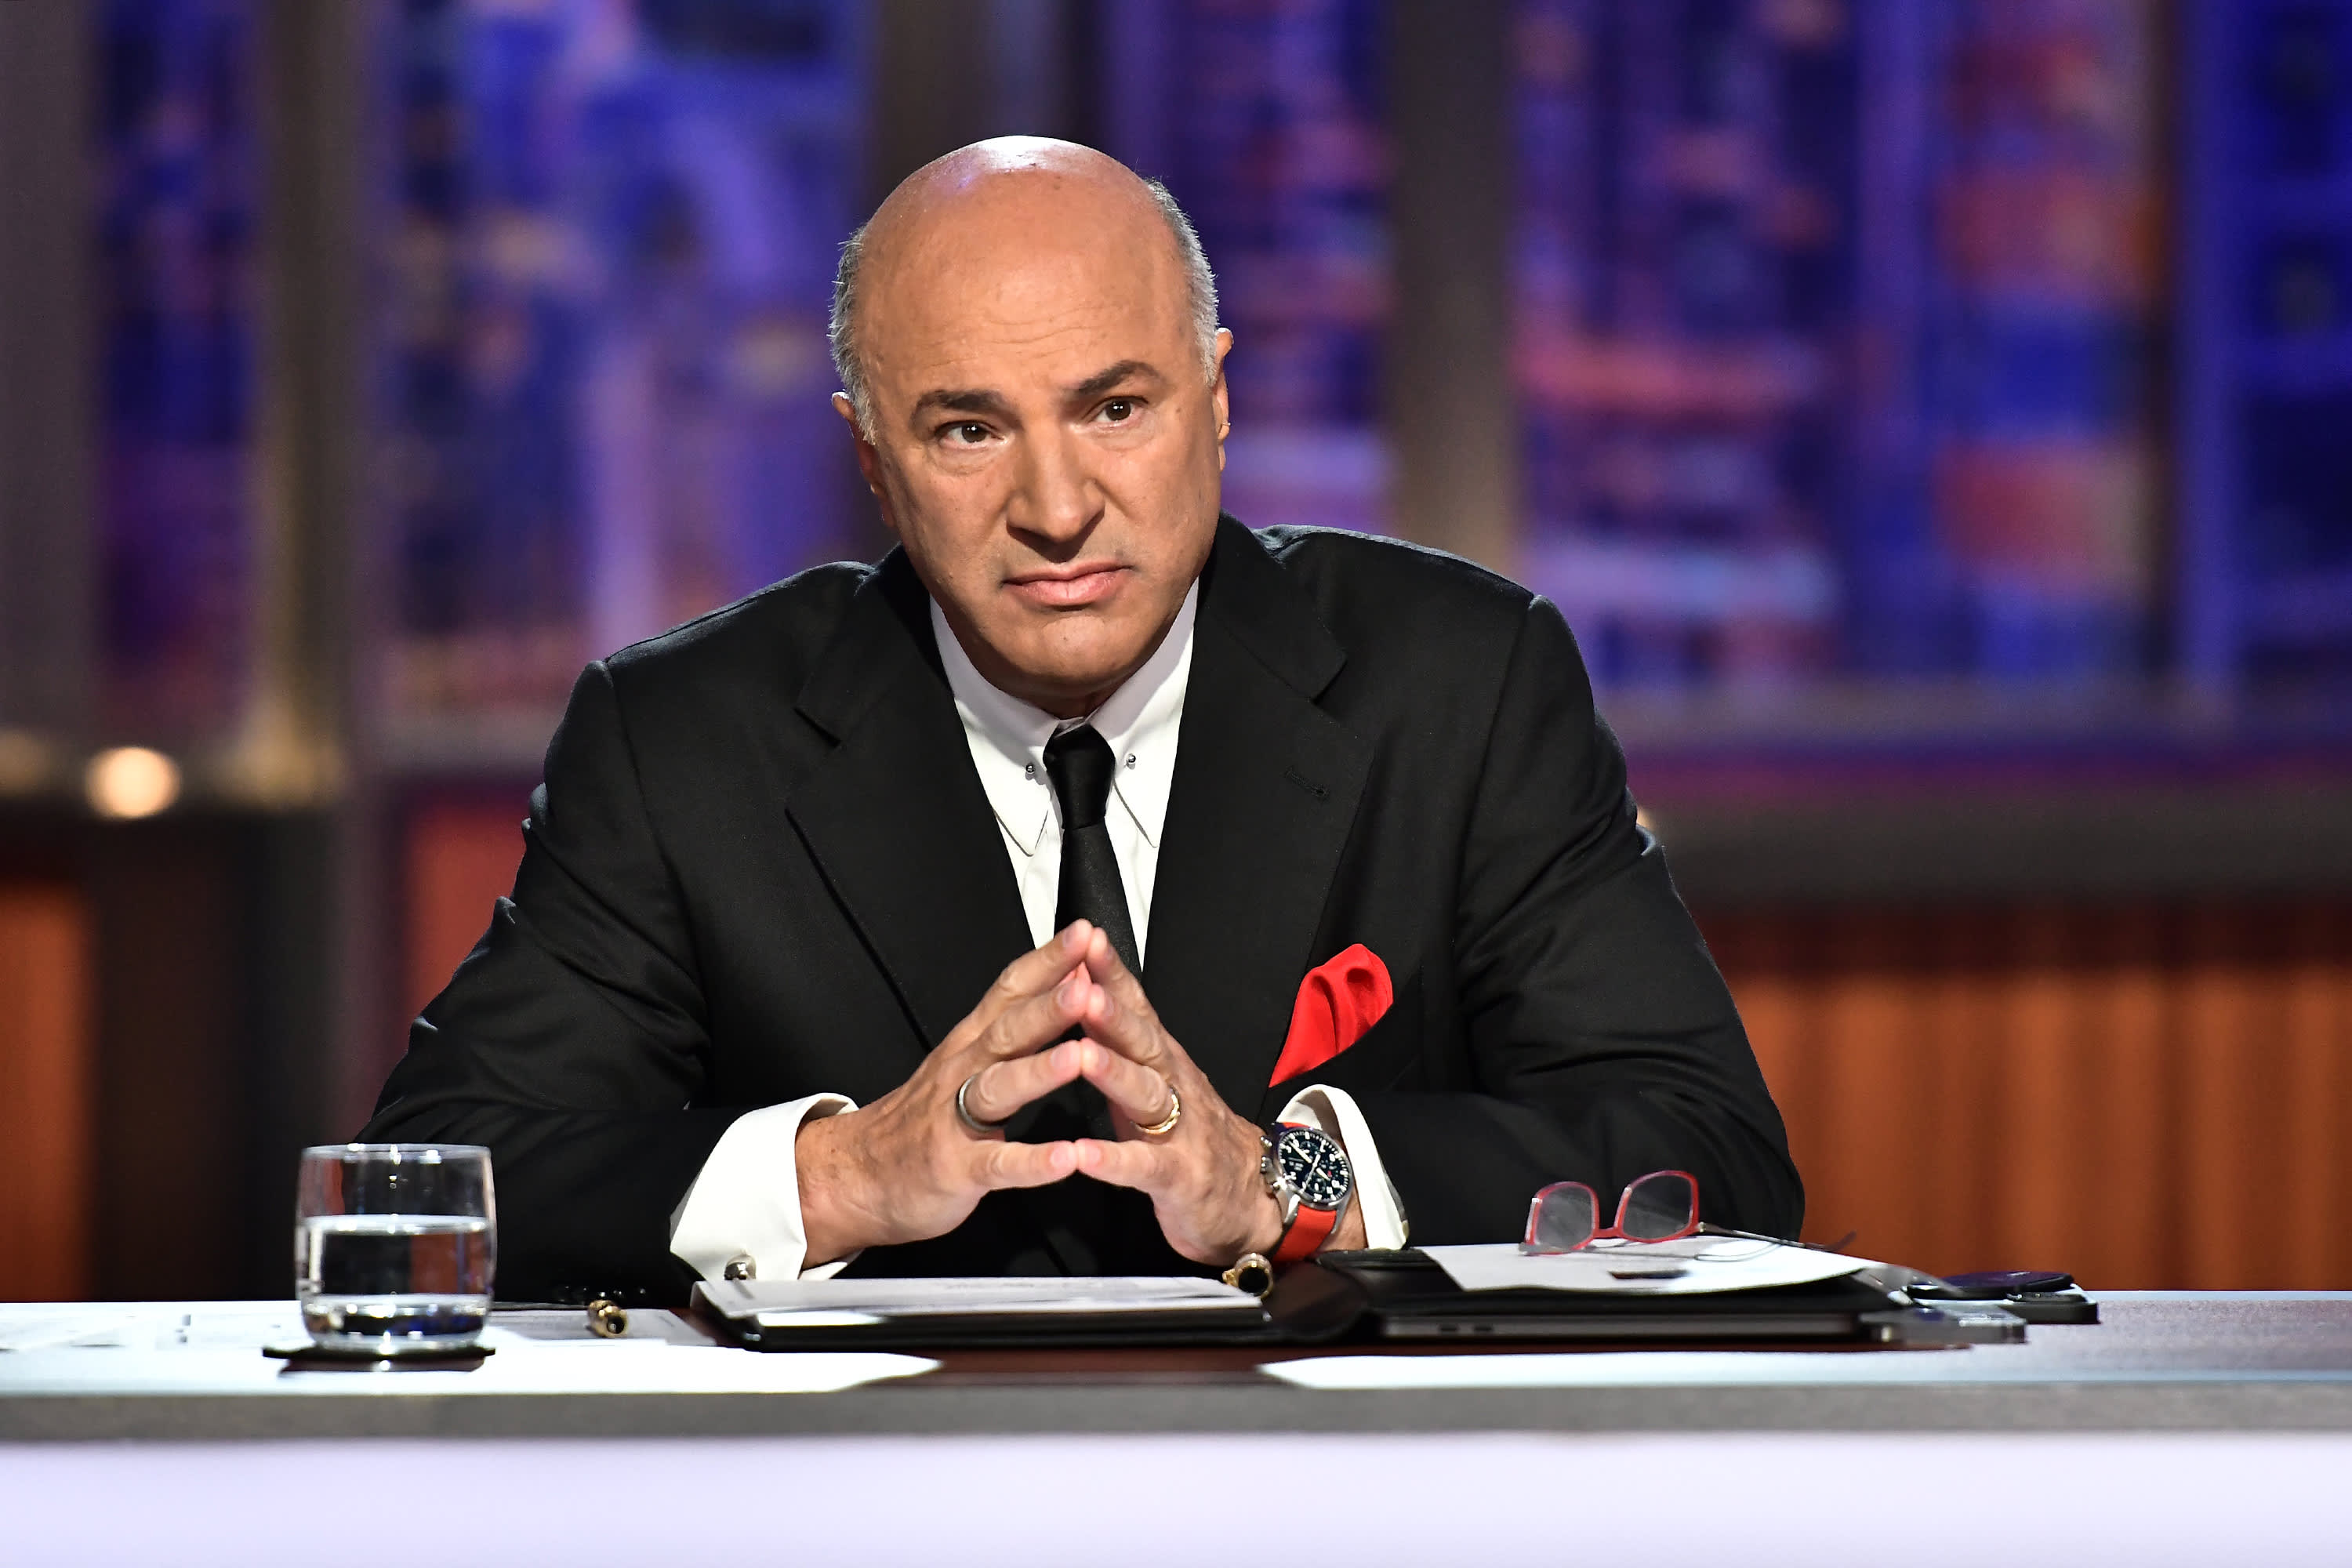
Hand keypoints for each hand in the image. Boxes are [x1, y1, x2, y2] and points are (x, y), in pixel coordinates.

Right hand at [794, 926, 1102, 1265]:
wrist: (859, 1172)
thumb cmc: (923, 1115)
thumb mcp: (964, 1058)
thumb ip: (1012, 1024)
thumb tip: (1066, 977)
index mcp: (971, 1042)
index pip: (1010, 990)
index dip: (1047, 960)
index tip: (1085, 932)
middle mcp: (962, 1071)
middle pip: (1008, 1031)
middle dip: (1049, 1006)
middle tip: (1088, 984)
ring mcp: (955, 1120)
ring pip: (1000, 1088)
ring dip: (1040, 1071)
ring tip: (1078, 1057)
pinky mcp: (957, 1169)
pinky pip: (997, 1163)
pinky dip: (1033, 1162)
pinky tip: (1066, 1158)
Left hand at [1062, 927, 1367, 1262]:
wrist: (1253, 1197)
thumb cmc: (1191, 1133)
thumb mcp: (1157, 1079)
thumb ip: (1124, 1040)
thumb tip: (1083, 985)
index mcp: (1163, 1059)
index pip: (1137, 1006)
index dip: (1112, 972)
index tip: (1084, 938)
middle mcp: (1175, 1084)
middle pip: (1144, 1041)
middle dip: (1113, 1012)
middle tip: (1082, 987)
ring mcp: (1181, 1130)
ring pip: (1148, 1095)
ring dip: (1114, 1073)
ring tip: (1082, 1055)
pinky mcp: (1180, 1177)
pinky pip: (1145, 1166)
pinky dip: (1114, 1160)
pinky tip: (1083, 1155)